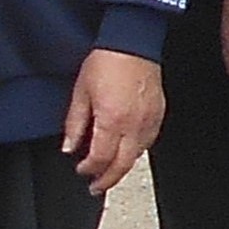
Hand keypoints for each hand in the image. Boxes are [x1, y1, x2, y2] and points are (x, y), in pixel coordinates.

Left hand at [64, 47, 165, 189]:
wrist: (133, 42)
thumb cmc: (107, 61)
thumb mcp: (81, 92)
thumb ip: (75, 124)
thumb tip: (69, 146)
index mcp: (112, 121)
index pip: (100, 159)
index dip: (89, 169)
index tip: (81, 169)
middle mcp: (133, 126)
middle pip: (121, 166)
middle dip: (107, 180)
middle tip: (96, 186)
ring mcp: (149, 121)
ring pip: (137, 157)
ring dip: (122, 167)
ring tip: (110, 171)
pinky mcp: (158, 115)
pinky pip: (148, 142)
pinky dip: (135, 152)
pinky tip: (127, 151)